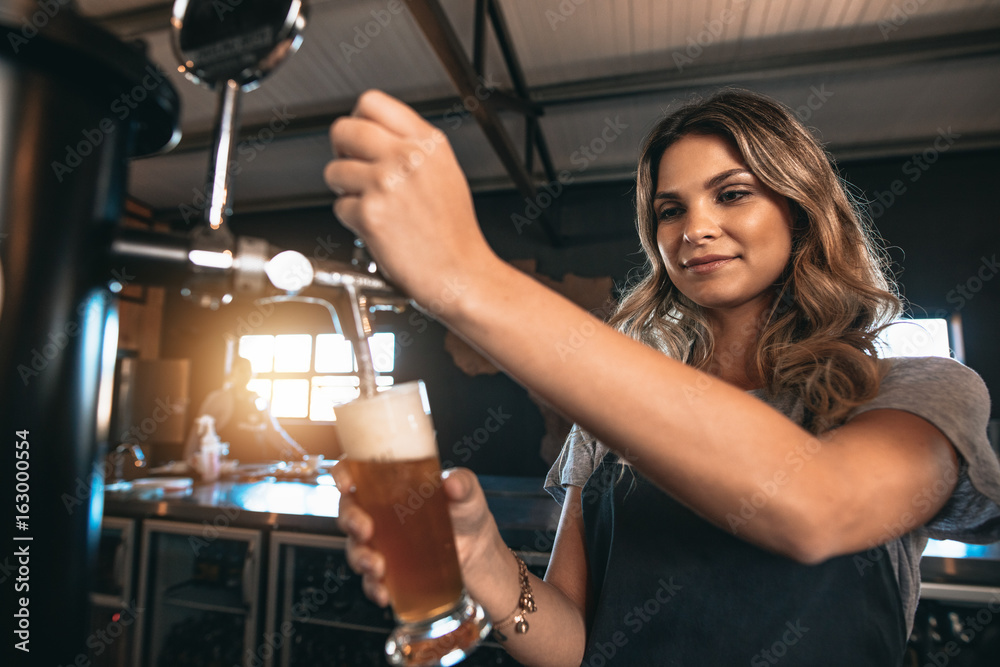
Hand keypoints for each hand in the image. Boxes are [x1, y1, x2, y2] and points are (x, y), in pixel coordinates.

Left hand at [323, 90, 499, 314]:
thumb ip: (413, 147)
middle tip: (352, 166)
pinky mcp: (370, 213)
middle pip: (344, 128)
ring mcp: (386, 183)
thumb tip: (374, 134)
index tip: (360, 137)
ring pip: (334, 170)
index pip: (372, 102)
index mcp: (427, 142)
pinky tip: (376, 227)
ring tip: (368, 203)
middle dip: (341, 150)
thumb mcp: (445, 171)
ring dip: (343, 189)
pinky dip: (352, 220)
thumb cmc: (454, 233)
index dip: (358, 119)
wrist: (460, 273)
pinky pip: (340, 207)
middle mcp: (406, 157)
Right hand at [332, 462, 502, 608]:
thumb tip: (452, 483)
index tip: (347, 484)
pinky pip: (370, 579)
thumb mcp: (467, 492)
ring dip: (360, 558)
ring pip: (355, 547)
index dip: (343, 474)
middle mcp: (379, 512)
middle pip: (348, 511)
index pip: (356, 473)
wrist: (478, 551)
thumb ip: (462, 484)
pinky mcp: (388, 569)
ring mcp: (381, 542)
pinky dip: (373, 587)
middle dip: (350, 521)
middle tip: (365, 530)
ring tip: (378, 567)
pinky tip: (384, 592)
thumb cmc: (466, 513)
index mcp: (391, 484)